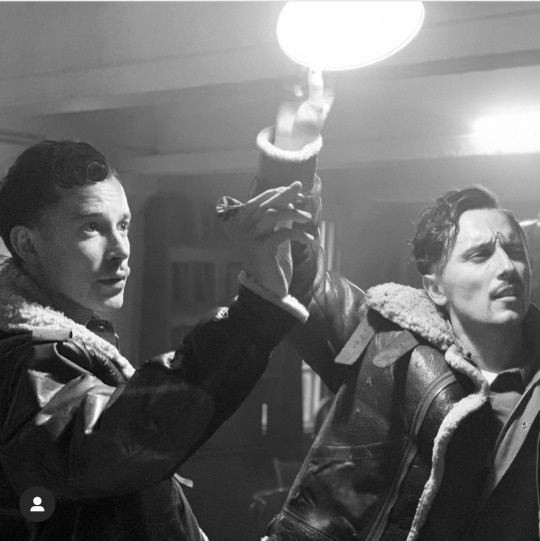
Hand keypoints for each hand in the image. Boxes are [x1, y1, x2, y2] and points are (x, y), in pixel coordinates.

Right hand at [218, 181, 313, 297]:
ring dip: (293, 213)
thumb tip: (290, 200)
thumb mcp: (273, 237)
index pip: (257, 202)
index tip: (291, 188)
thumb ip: (277, 221)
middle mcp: (241, 231)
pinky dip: (299, 234)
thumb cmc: (270, 262)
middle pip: (265, 205)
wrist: (266, 288)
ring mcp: (249, 239)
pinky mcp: (261, 249)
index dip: (274, 193)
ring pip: (272, 216)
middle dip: (284, 194)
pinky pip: (283, 234)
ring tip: (307, 217)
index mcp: (241, 226)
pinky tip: (310, 238)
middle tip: (299, 186)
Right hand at [274, 69, 335, 150]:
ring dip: (300, 75)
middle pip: (315, 71)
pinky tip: (292, 92)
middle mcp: (316, 90)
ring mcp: (303, 90)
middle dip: (310, 69)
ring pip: (302, 73)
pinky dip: (291, 83)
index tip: (321, 59)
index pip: (331, 75)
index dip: (328, 66)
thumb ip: (316, 86)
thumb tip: (315, 67)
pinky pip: (290, 80)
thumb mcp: (316, 106)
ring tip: (299, 84)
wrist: (291, 136)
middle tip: (306, 70)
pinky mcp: (290, 92)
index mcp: (327, 94)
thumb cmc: (308, 125)